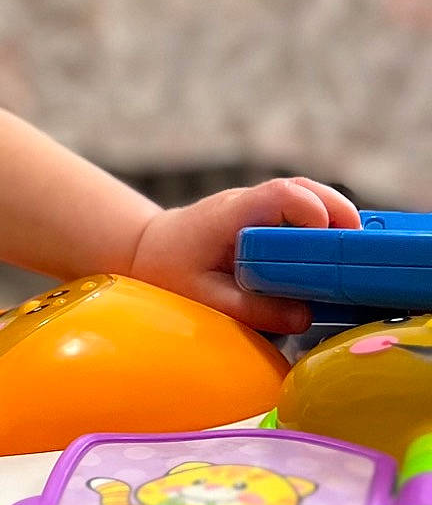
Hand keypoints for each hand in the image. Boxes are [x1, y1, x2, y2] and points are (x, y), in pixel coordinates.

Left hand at [129, 176, 359, 333]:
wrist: (145, 251)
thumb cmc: (167, 271)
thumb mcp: (203, 297)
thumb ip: (251, 308)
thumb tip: (303, 316)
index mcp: (231, 214)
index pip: (281, 194)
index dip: (314, 210)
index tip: (332, 239)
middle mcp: (246, 202)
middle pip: (303, 188)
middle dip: (338, 212)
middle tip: (359, 247)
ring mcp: (255, 206)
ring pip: (305, 196)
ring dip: (333, 218)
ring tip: (353, 253)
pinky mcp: (260, 217)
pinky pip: (297, 212)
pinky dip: (320, 226)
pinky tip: (332, 254)